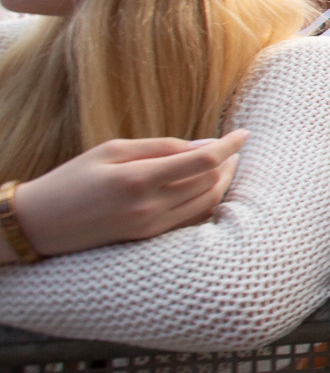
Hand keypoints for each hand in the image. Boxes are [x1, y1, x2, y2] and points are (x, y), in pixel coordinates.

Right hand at [10, 131, 249, 257]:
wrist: (41, 224)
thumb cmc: (73, 178)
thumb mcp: (111, 150)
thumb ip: (161, 147)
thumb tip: (205, 145)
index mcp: (139, 178)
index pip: (203, 160)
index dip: (230, 146)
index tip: (245, 134)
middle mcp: (150, 206)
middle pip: (211, 182)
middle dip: (230, 163)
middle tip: (235, 148)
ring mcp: (152, 226)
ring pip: (207, 203)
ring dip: (223, 182)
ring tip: (226, 165)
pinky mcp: (150, 238)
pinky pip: (192, 219)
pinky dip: (208, 201)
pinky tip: (209, 188)